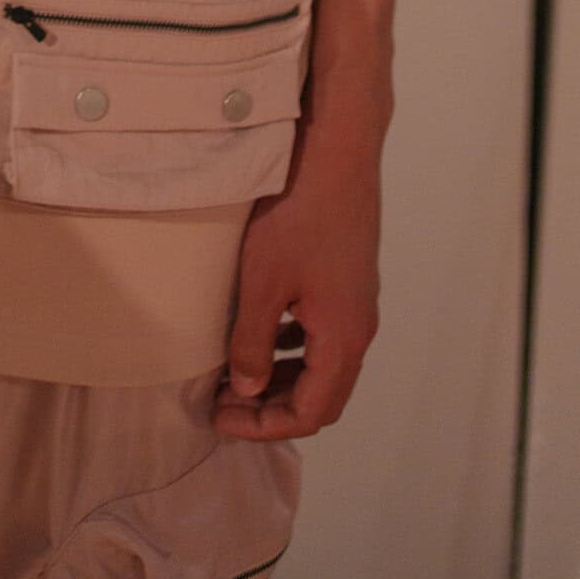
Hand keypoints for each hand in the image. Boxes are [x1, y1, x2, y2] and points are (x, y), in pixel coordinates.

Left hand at [214, 133, 380, 442]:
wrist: (336, 152)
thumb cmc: (297, 215)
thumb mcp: (262, 283)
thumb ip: (252, 343)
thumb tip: (246, 390)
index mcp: (343, 339)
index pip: (311, 413)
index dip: (264, 426)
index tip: (220, 419)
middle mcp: (359, 328)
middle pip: (321, 395)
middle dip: (271, 408)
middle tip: (223, 404)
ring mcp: (356, 302)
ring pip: (322, 364)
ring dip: (281, 378)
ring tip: (234, 375)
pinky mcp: (347, 278)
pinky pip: (322, 333)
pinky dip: (291, 348)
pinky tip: (262, 334)